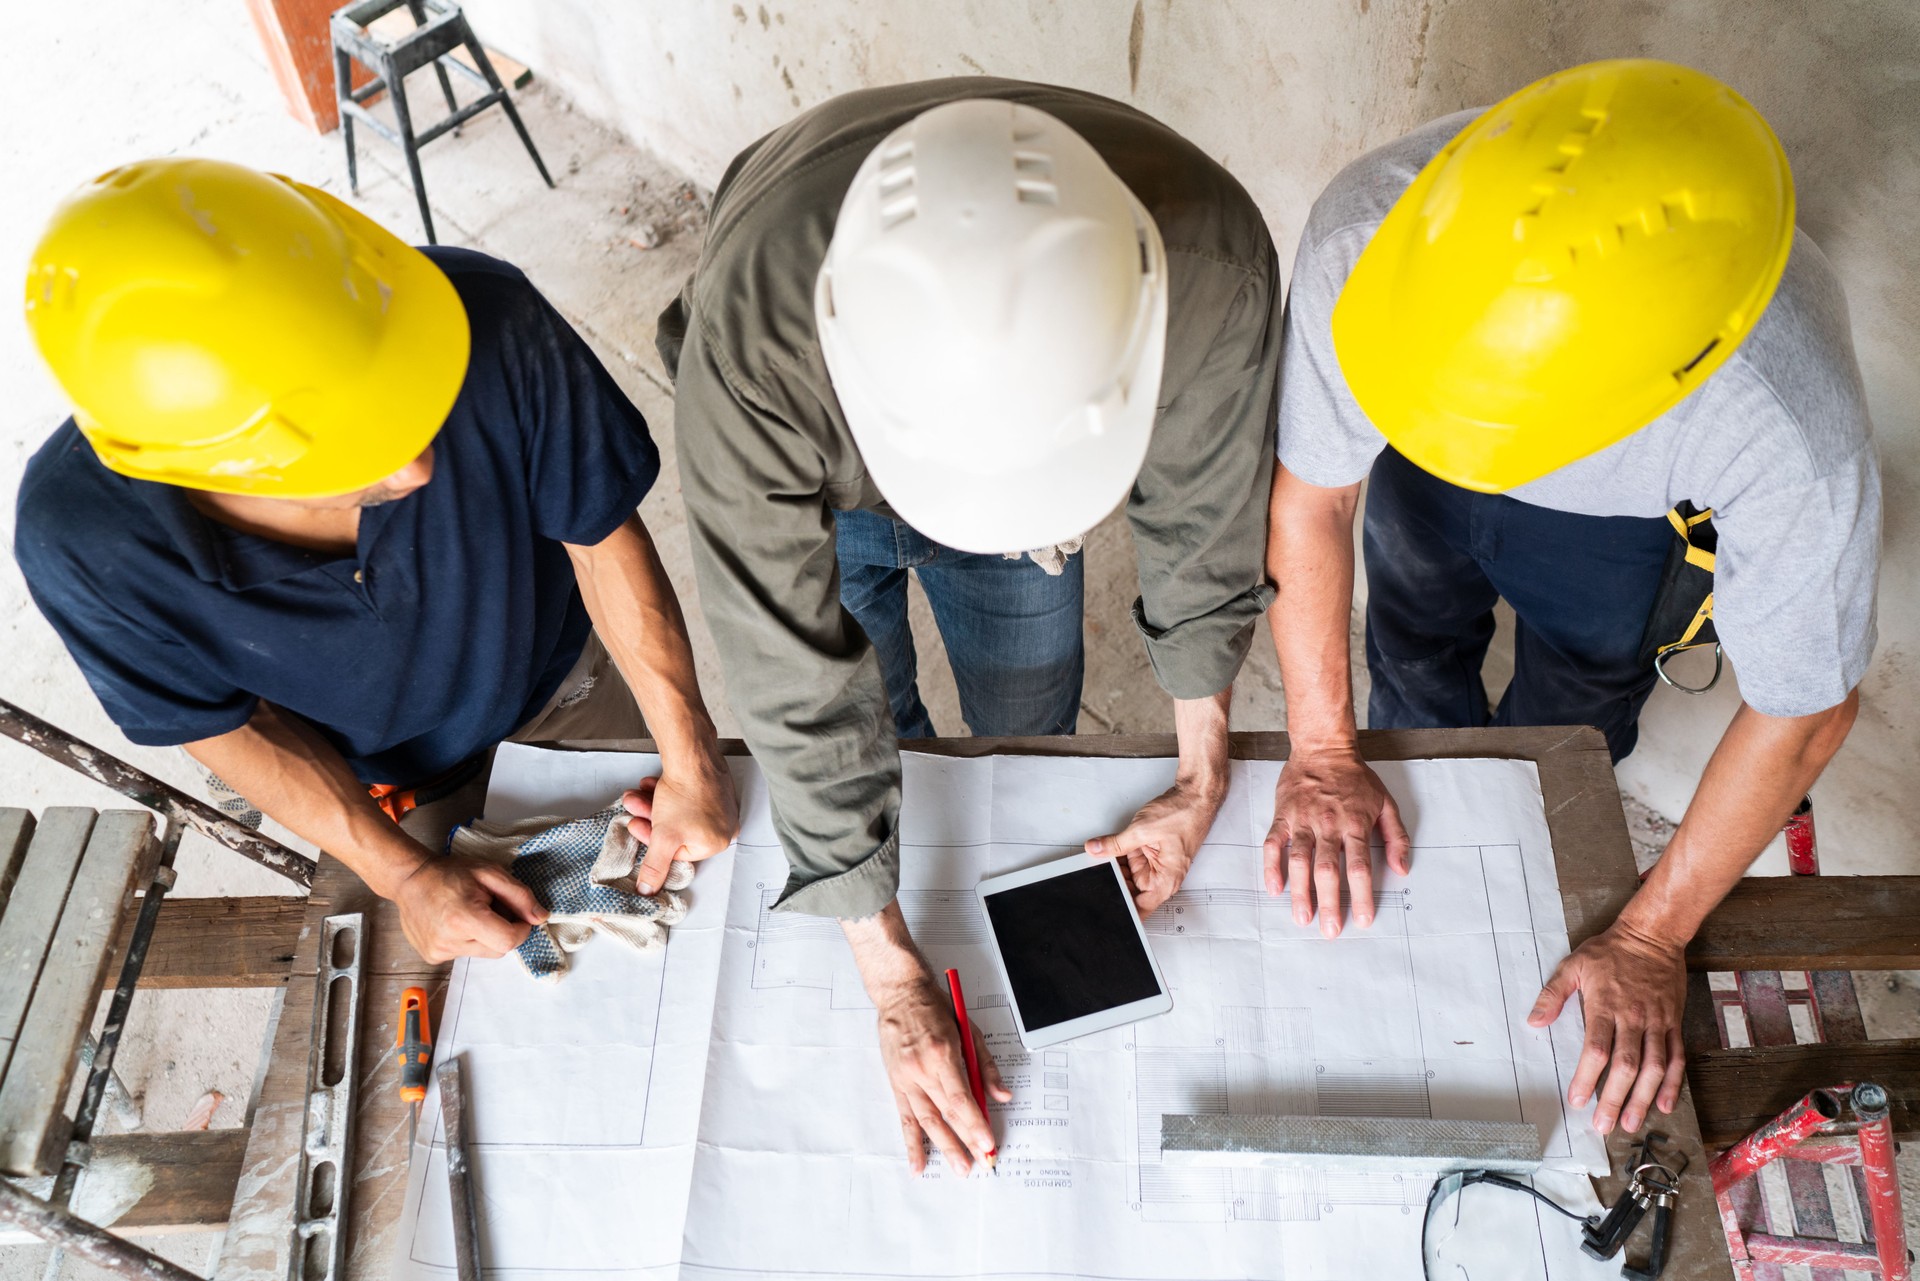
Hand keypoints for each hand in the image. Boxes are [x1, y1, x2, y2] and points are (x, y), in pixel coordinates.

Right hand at [394, 855, 547, 962]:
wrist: (410, 879)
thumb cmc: (450, 873)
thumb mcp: (490, 873)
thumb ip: (519, 896)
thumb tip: (540, 918)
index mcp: (465, 918)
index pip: (508, 941)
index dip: (520, 929)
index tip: (517, 915)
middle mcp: (450, 941)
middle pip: (498, 950)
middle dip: (503, 931)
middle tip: (490, 908)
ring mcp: (439, 952)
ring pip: (482, 953)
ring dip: (485, 936)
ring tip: (470, 913)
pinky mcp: (432, 957)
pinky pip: (465, 954)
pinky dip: (468, 940)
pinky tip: (455, 922)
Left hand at [621, 754, 739, 894]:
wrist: (692, 756)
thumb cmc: (686, 794)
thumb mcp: (664, 838)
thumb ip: (655, 867)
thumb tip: (648, 890)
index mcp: (716, 842)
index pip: (678, 851)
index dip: (653, 839)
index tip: (637, 826)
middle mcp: (723, 825)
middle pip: (677, 831)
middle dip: (650, 819)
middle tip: (635, 809)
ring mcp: (719, 805)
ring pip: (678, 812)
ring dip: (653, 805)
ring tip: (638, 795)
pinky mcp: (712, 787)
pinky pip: (686, 797)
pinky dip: (666, 794)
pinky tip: (651, 785)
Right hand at [844, 904, 1010, 1175]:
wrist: (900, 994)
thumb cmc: (936, 1008)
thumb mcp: (970, 1029)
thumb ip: (986, 1066)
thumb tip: (1002, 1095)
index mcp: (943, 1054)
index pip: (962, 1099)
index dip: (975, 1125)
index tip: (987, 1144)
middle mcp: (923, 1069)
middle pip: (946, 1114)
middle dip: (965, 1142)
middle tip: (979, 1164)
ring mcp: (907, 1078)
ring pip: (926, 1120)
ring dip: (943, 1147)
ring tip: (958, 1168)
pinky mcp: (896, 1083)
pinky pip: (905, 1118)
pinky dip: (912, 1142)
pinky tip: (918, 1163)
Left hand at [1085, 777, 1223, 913]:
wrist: (1195, 796)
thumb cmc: (1185, 814)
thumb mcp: (1142, 830)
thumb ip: (1115, 844)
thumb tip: (1096, 850)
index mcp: (1166, 880)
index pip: (1140, 907)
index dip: (1122, 909)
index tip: (1104, 906)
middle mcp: (1162, 876)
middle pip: (1130, 891)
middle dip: (1113, 882)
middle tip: (1096, 872)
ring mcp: (1155, 864)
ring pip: (1127, 874)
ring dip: (1114, 866)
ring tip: (1101, 857)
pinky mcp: (1150, 853)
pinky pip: (1130, 860)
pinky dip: (1119, 855)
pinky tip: (1109, 848)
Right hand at [1264, 746, 1410, 937]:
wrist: (1323, 748)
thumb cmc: (1355, 778)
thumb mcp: (1386, 803)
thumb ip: (1396, 837)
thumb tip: (1402, 868)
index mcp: (1355, 824)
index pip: (1359, 866)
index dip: (1361, 895)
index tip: (1363, 919)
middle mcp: (1328, 825)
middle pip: (1328, 870)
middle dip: (1329, 903)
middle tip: (1329, 930)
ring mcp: (1302, 821)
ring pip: (1299, 861)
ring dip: (1300, 892)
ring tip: (1302, 918)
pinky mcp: (1283, 816)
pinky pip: (1273, 844)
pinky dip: (1272, 867)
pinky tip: (1274, 888)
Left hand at [1529, 920, 1688, 1134]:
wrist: (1653, 935)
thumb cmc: (1609, 952)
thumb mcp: (1572, 965)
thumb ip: (1552, 994)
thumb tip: (1534, 1021)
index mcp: (1605, 1006)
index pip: (1596, 1049)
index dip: (1586, 1077)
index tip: (1576, 1100)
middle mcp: (1633, 1018)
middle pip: (1626, 1065)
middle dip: (1615, 1098)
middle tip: (1604, 1125)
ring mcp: (1657, 1022)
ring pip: (1654, 1067)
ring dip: (1643, 1098)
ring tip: (1632, 1123)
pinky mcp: (1674, 1023)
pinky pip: (1676, 1057)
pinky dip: (1673, 1083)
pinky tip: (1664, 1104)